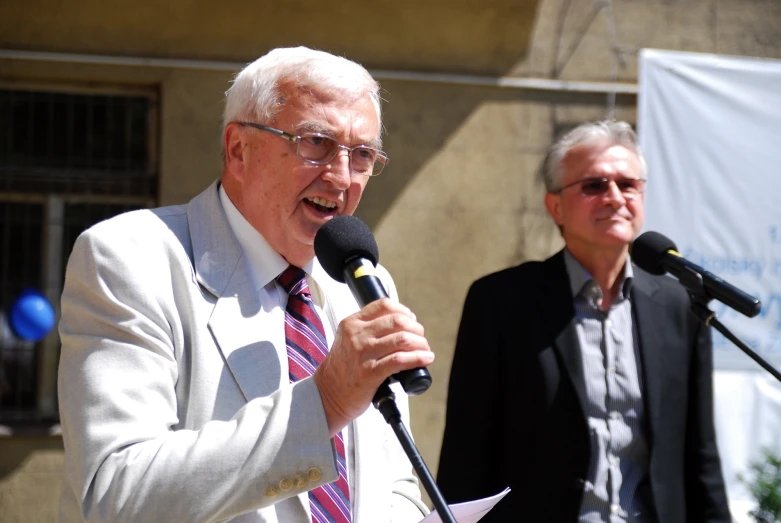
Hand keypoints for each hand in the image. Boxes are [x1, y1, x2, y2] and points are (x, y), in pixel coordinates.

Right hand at [313, 298, 433, 435]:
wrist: (327, 395)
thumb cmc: (343, 369)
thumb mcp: (349, 340)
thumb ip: (368, 330)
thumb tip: (403, 326)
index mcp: (352, 323)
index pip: (384, 305)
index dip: (404, 311)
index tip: (412, 321)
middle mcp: (357, 335)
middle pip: (398, 321)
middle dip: (416, 329)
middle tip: (421, 339)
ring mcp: (363, 353)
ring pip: (402, 338)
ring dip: (421, 344)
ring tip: (425, 350)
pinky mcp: (370, 373)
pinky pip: (400, 360)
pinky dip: (418, 358)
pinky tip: (426, 359)